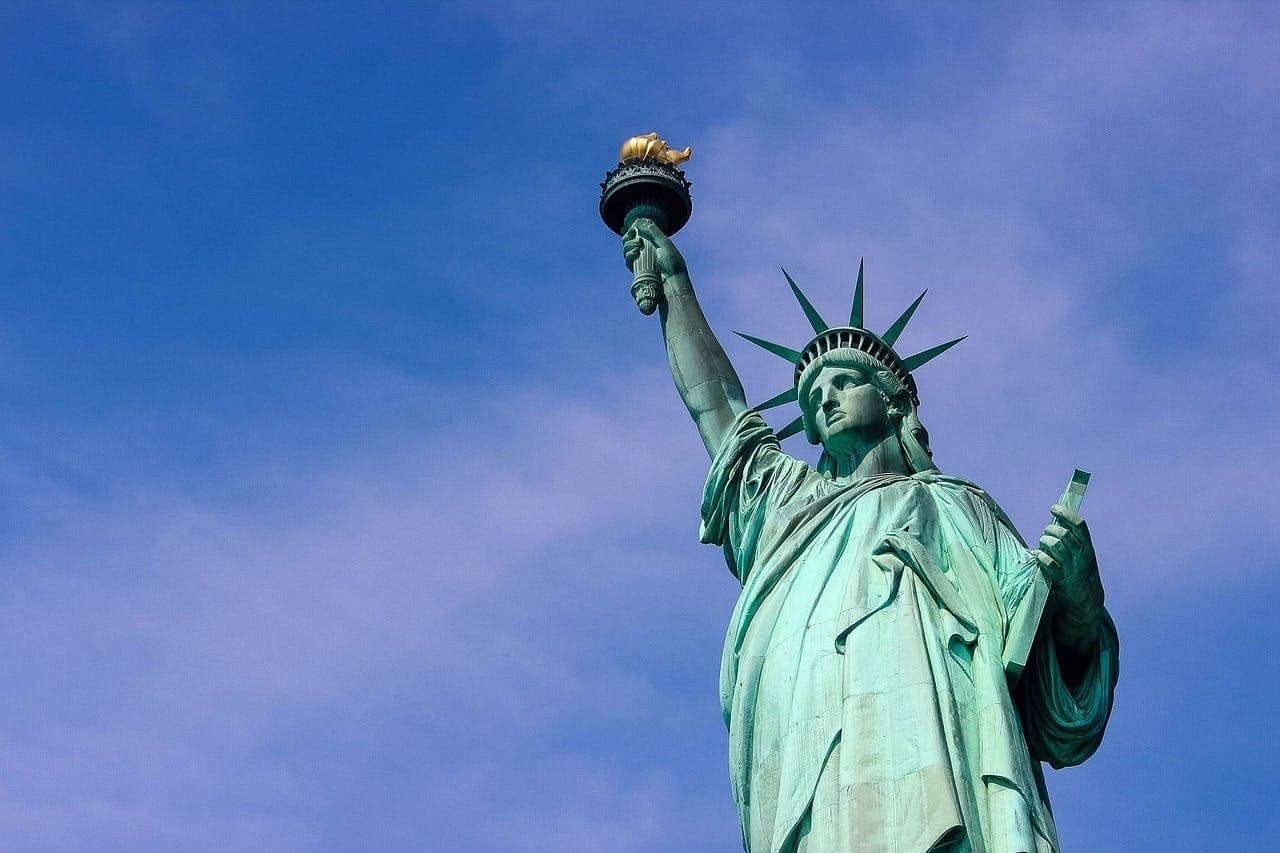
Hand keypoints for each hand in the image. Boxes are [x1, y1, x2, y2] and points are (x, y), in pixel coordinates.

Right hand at [622, 217, 686, 281]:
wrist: (673, 283)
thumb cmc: (672, 264)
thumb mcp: (665, 244)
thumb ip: (653, 232)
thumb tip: (639, 222)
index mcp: (654, 242)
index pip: (639, 232)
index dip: (634, 228)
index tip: (633, 227)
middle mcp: (646, 250)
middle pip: (630, 240)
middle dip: (628, 236)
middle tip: (633, 236)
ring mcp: (641, 260)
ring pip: (627, 250)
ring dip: (628, 245)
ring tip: (637, 246)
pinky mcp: (638, 270)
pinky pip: (628, 261)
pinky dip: (629, 254)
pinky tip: (635, 253)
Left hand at [1034, 505, 1102, 619]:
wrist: (1088, 602)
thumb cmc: (1081, 574)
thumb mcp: (1083, 556)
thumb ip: (1073, 541)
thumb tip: (1056, 522)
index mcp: (1088, 548)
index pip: (1079, 525)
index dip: (1065, 514)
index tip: (1053, 508)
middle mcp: (1083, 556)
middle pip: (1065, 534)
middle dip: (1051, 530)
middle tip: (1047, 533)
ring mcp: (1073, 569)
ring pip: (1056, 546)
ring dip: (1045, 542)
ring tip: (1043, 544)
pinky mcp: (1062, 580)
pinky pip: (1049, 563)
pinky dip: (1042, 557)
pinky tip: (1040, 557)